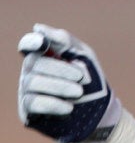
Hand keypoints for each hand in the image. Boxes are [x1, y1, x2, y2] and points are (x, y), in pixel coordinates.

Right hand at [18, 24, 121, 142]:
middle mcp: (31, 72)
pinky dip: (53, 103)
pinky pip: (33, 102)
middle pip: (35, 63)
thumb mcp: (84, 57)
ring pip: (33, 82)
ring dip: (60, 86)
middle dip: (61, 69)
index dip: (31, 42)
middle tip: (82, 78)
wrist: (99, 115)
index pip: (28, 45)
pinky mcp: (28, 111)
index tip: (42, 43)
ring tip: (79, 93)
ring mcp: (27, 91)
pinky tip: (69, 107)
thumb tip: (37, 28)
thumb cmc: (91, 82)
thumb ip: (64, 41)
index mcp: (43, 56)